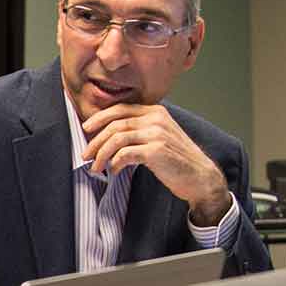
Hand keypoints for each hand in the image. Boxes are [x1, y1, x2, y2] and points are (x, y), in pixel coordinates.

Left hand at [82, 104, 230, 224]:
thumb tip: (107, 136)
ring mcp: (157, 133)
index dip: (99, 118)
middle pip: (114, 124)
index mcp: (155, 111)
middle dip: (95, 141)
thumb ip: (139, 131)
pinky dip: (115, 163)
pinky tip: (114, 171)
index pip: (120, 109)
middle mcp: (156, 118)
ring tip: (95, 167)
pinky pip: (125, 154)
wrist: (200, 176)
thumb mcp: (159, 137)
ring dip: (101, 154)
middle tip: (85, 155)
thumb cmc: (177, 159)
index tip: (86, 129)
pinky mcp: (156, 150)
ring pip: (116, 139)